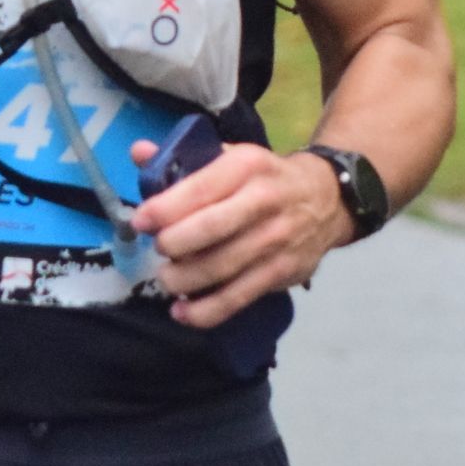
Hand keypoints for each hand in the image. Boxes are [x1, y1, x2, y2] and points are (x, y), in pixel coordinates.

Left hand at [128, 142, 352, 328]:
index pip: (201, 188)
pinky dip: (206, 311)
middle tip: (158, 249)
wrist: (326, 199)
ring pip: (222, 267)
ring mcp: (276, 239)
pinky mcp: (282, 272)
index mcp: (246, 165)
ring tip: (166, 279)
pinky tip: (182, 312)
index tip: (141, 222)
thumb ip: (184, 159)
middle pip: (211, 229)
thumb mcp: (232, 157)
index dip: (165, 208)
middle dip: (174, 244)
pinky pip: (239, 297)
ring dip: (184, 279)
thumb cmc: (264, 178)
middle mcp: (264, 201)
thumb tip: (139, 153)